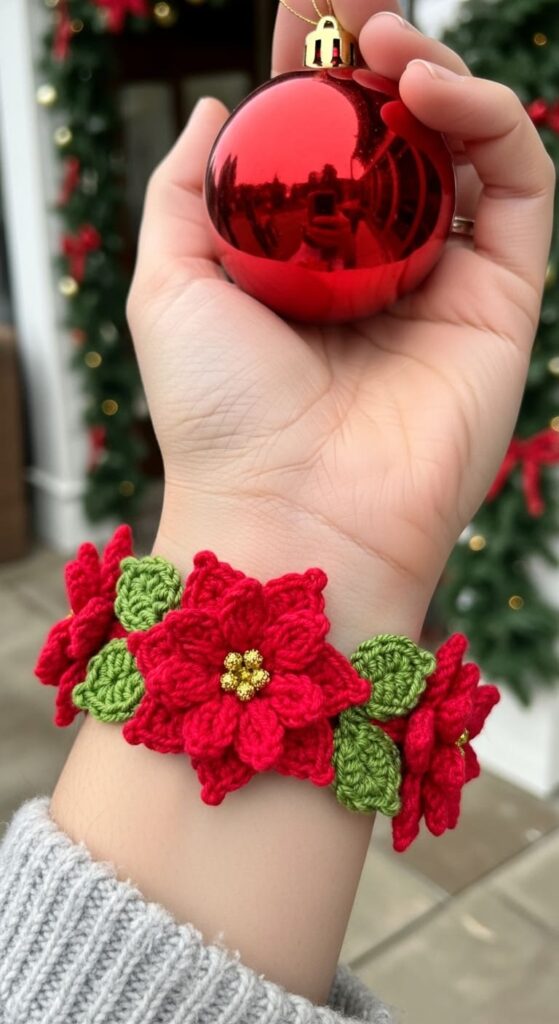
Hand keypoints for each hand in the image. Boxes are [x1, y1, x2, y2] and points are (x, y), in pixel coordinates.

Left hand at [127, 0, 554, 651]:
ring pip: (467, 153)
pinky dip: (493, 122)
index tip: (307, 18)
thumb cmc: (220, 415)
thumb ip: (185, 193)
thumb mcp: (168, 287)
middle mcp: (378, 273)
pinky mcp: (504, 302)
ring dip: (440, 79)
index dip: (320, 78)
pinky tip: (436, 93)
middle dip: (384, 66)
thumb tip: (220, 104)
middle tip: (357, 14)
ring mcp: (445, 286)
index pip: (325, 151)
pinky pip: (523, 189)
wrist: (294, 513)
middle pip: (401, 143)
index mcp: (305, 269)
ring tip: (392, 46)